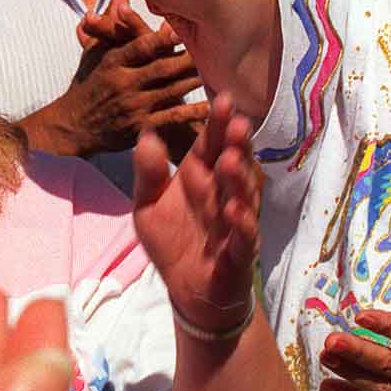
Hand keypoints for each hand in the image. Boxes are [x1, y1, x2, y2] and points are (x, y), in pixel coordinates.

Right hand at [29, 0, 204, 155]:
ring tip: (221, 72)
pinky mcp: (140, 128)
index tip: (181, 28)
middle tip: (215, 48)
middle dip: (187, 59)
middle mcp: (123, 83)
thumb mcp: (96, 51)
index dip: (160, 39)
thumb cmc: (88, 84)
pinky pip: (171, 118)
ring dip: (195, 82)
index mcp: (112, 62)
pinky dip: (192, 113)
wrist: (72, 127)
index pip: (138, 47)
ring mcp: (133, 107)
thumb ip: (111, 22)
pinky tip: (212, 107)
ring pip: (170, 91)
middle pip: (161, 68)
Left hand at [132, 93, 261, 334]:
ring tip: (230, 159)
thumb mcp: (148, 204)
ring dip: (239, 178)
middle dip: (236, 144)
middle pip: (234, 164)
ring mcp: (236, 222)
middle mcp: (223, 194)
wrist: (186, 291)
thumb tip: (146, 133)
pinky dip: (242, 222)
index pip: (211, 145)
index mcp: (201, 178)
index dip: (217, 124)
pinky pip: (244, 236)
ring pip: (243, 196)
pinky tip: (235, 208)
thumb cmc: (173, 241)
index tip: (221, 99)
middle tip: (236, 122)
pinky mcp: (240, 253)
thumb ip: (148, 172)